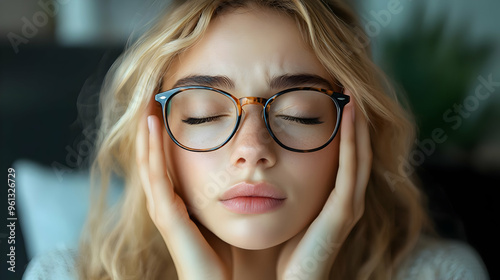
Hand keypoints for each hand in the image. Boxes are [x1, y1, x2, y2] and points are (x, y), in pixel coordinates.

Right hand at [136, 100, 229, 279]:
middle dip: (150, 129)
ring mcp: (163, 211)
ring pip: (149, 163)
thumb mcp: (224, 214)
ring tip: (148, 104)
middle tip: (151, 97)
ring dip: (147, 133)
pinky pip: (157, 177)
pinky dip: (153, 150)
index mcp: (177, 203)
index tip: (166, 107)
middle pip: (152, 159)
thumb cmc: (226, 255)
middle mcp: (166, 204)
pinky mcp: (167, 218)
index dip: (162, 136)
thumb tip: (239, 166)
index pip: (165, 163)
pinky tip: (153, 125)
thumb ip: (223, 193)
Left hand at [277, 93, 371, 279]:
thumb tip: (257, 153)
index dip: (341, 126)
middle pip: (354, 150)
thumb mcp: (278, 207)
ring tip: (352, 93)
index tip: (331, 96)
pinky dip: (353, 142)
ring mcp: (346, 206)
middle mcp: (343, 199)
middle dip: (353, 120)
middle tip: (349, 87)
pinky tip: (349, 117)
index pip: (341, 153)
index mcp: (329, 197)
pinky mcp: (342, 214)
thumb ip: (277, 182)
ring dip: (357, 124)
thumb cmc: (276, 249)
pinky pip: (350, 171)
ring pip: (357, 155)